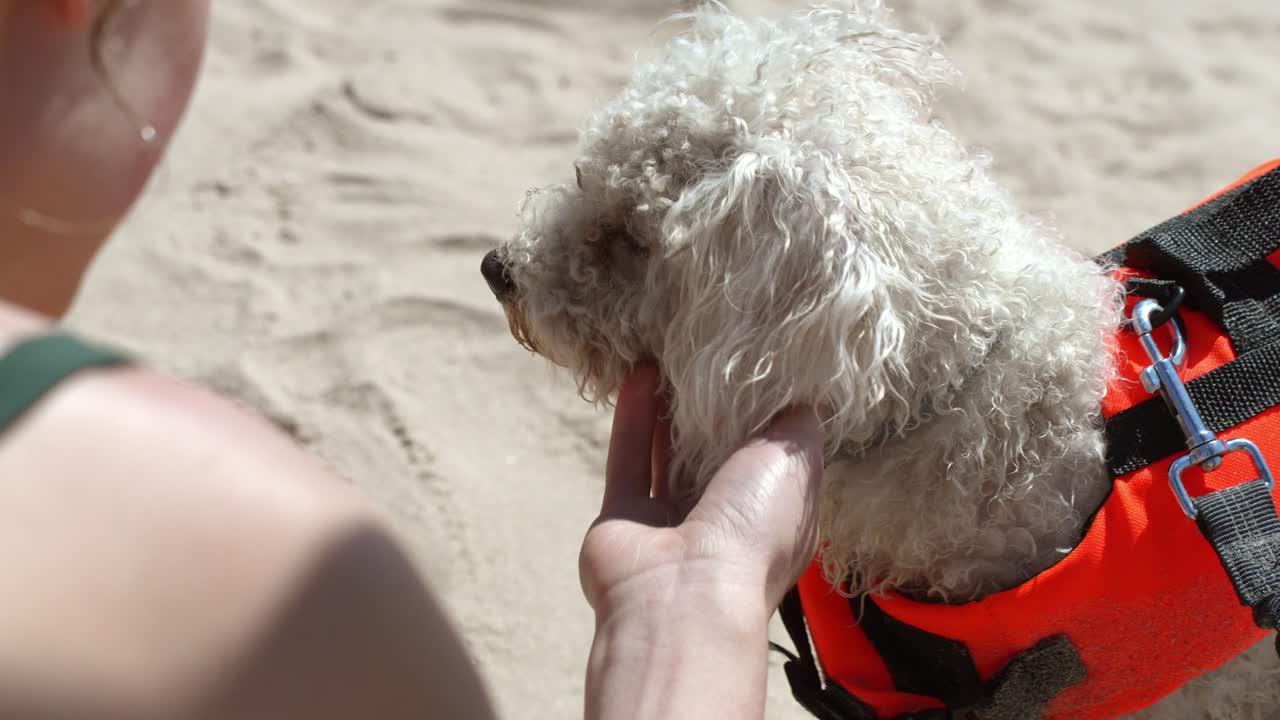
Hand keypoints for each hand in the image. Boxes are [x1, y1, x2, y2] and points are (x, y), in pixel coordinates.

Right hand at [579, 363, 823, 625]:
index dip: (768, 418)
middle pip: (717, 456)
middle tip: (710, 356)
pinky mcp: (624, 516)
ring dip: (667, 407)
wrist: (683, 596)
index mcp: (774, 517)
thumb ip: (797, 427)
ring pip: (669, 453)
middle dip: (713, 411)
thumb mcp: (795, 464)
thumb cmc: (752, 533)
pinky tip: (639, 372)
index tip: (763, 370)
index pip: (774, 463)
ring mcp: (670, 522)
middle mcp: (724, 521)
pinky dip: (633, 416)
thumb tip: (797, 396)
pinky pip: (629, 457)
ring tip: (669, 355)